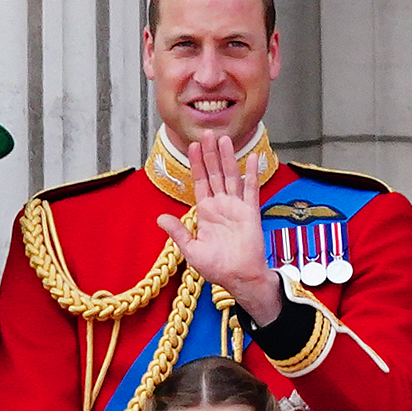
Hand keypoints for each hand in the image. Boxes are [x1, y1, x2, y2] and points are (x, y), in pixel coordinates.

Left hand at [158, 134, 281, 324]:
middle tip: (208, 133)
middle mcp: (221, 206)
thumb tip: (160, 218)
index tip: (193, 146)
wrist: (239, 277)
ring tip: (224, 139)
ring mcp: (237, 207)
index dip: (196, 164)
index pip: (200, 182)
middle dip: (210, 153)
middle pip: (215, 173)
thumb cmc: (217, 268)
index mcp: (206, 212)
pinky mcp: (251, 212)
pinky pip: (251, 189)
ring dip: (227, 157)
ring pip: (230, 176)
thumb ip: (178, 232)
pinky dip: (251, 173)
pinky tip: (250, 157)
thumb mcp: (191, 250)